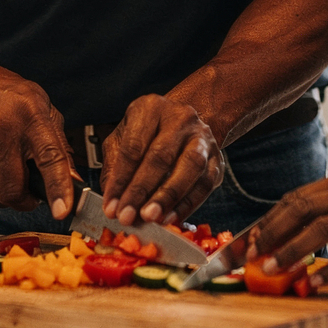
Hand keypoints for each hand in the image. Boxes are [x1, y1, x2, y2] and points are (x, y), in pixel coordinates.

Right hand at [0, 47, 74, 218]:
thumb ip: (58, 143)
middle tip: (29, 194)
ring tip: (5, 170)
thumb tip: (73, 180)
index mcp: (31, 117)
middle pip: (13, 190)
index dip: (58, 187)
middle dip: (24, 201)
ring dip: (3, 194)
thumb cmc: (5, 95)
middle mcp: (2, 130)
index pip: (50, 158)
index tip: (63, 211)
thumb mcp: (40, 105)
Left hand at [100, 94, 222, 226]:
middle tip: (127, 216)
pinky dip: (187, 205)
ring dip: (168, 197)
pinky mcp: (216, 158)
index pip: (133, 146)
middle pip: (161, 155)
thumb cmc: (147, 134)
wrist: (184, 124)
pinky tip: (170, 218)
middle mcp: (180, 118)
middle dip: (142, 190)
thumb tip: (113, 201)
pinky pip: (204, 184)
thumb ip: (114, 167)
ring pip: (190, 167)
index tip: (110, 206)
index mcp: (150, 108)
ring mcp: (202, 137)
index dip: (121, 180)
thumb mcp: (122, 138)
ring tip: (151, 218)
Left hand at [248, 165, 327, 286]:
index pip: (294, 198)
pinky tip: (315, 282)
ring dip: (293, 249)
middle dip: (265, 234)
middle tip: (242, 258)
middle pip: (300, 208)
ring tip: (270, 269)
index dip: (265, 221)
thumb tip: (304, 226)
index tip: (241, 243)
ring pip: (324, 228)